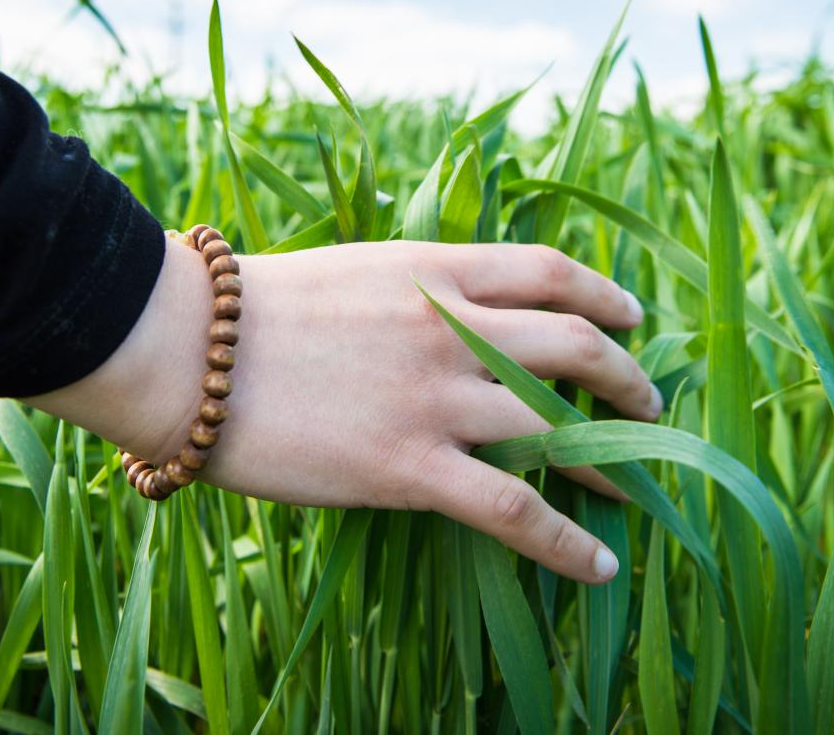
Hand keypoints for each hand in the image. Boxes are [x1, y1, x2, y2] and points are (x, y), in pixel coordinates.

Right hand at [25, 240, 660, 584]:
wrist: (185, 348)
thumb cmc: (249, 310)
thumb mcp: (351, 272)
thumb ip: (412, 291)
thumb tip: (447, 315)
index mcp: (435, 270)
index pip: (550, 272)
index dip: (604, 296)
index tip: (630, 316)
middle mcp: (454, 328)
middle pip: (577, 346)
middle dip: (628, 377)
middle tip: (648, 403)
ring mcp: (436, 398)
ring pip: (562, 426)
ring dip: (616, 459)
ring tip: (639, 484)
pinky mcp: (410, 466)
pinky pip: (517, 508)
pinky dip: (569, 541)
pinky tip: (599, 563)